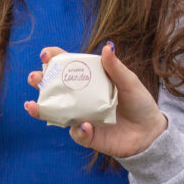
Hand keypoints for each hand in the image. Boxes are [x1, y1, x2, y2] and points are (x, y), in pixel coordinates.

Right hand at [25, 43, 167, 157]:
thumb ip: (116, 67)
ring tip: (33, 106)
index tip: (46, 55)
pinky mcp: (88, 136)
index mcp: (90, 81)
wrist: (150, 132)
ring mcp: (82, 117)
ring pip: (56, 113)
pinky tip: (85, 125)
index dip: (54, 60)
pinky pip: (77, 133)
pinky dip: (79, 130)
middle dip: (40, 82)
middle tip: (35, 79)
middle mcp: (81, 98)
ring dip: (43, 109)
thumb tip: (107, 47)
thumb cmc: (139, 103)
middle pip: (54, 89)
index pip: (68, 67)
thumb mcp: (129, 82)